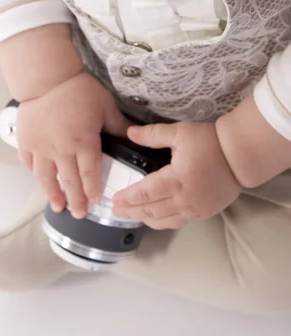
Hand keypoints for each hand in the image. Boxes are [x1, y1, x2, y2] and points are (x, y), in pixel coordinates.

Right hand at [17, 72, 129, 218]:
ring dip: (53, 194)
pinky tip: (39, 178)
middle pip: (70, 181)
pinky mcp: (26, 141)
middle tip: (79, 214)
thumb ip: (118, 125)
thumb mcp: (105, 105)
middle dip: (75, 200)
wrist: (46, 78)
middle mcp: (62, 151)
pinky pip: (29, 162)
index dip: (92, 189)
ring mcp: (41, 148)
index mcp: (84, 143)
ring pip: (47, 178)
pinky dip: (34, 172)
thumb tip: (133, 136)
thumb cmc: (78, 89)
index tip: (95, 201)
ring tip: (58, 206)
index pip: (90, 173)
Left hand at [113, 122, 241, 229]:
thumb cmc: (210, 141)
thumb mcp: (179, 132)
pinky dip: (163, 222)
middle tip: (115, 210)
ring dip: (145, 219)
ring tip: (131, 215)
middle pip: (151, 210)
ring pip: (164, 220)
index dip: (128, 198)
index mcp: (176, 179)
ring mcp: (195, 208)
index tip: (114, 199)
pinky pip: (178, 221)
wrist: (240, 156)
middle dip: (131, 211)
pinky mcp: (204, 212)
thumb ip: (153, 135)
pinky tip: (155, 219)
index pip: (145, 193)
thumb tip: (130, 133)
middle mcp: (184, 198)